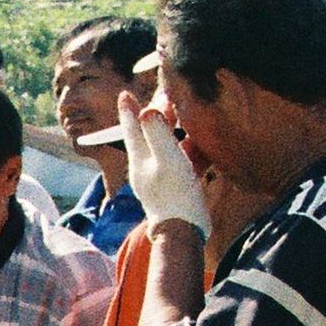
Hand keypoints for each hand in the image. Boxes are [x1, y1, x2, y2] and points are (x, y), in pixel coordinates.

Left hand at [119, 92, 208, 238]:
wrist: (183, 232)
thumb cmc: (175, 196)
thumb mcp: (167, 160)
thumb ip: (158, 134)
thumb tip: (146, 110)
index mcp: (140, 158)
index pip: (131, 128)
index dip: (129, 109)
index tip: (125, 93)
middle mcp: (146, 166)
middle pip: (149, 134)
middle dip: (157, 116)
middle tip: (166, 98)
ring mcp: (160, 176)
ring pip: (166, 146)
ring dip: (176, 131)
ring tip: (184, 115)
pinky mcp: (175, 185)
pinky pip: (180, 161)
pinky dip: (188, 150)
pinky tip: (200, 143)